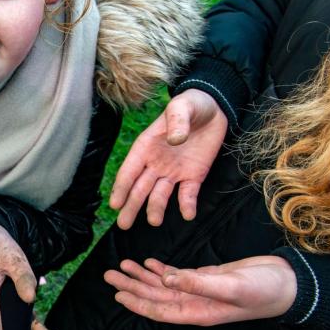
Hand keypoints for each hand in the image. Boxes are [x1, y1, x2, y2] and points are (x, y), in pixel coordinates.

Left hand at [104, 255, 296, 324]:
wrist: (288, 284)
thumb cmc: (263, 291)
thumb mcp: (229, 286)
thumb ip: (197, 283)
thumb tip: (166, 280)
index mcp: (197, 312)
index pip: (158, 310)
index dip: (136, 303)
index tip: (117, 293)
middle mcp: (193, 304)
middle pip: (154, 297)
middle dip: (131, 285)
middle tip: (108, 274)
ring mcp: (199, 291)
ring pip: (163, 285)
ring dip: (142, 276)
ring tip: (122, 265)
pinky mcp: (206, 278)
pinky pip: (177, 275)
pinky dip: (162, 269)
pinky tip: (148, 263)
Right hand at [110, 89, 226, 228]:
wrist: (214, 108)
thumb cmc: (190, 105)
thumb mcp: (181, 107)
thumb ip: (177, 121)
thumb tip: (175, 140)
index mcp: (146, 147)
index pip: (129, 171)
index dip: (121, 188)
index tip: (114, 204)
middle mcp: (156, 164)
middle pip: (140, 188)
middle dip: (131, 206)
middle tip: (123, 224)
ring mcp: (174, 172)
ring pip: (160, 194)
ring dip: (156, 208)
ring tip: (154, 221)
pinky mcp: (194, 176)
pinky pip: (188, 194)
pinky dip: (187, 205)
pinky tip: (188, 214)